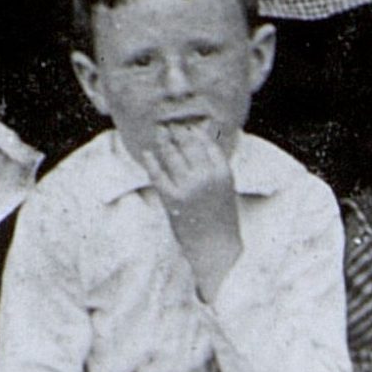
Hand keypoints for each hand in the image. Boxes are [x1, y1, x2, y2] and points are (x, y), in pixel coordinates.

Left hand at [134, 120, 246, 297]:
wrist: (216, 247)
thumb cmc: (221, 217)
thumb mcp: (225, 188)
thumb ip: (215, 166)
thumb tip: (204, 141)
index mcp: (223, 173)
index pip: (207, 143)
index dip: (194, 132)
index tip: (186, 125)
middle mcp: (207, 177)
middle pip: (188, 145)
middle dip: (177, 132)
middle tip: (168, 124)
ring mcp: (189, 188)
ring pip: (172, 156)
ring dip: (164, 142)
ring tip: (159, 133)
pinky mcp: (173, 200)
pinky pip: (158, 175)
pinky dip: (151, 162)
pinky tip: (147, 154)